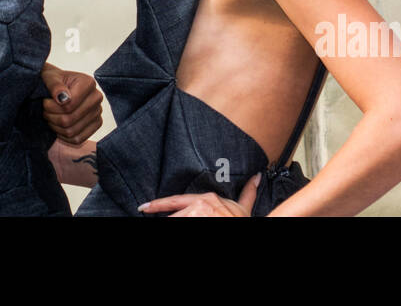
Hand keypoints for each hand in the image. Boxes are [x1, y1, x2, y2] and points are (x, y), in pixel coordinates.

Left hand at [41, 62, 103, 143]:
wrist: (58, 88)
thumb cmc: (53, 82)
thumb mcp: (49, 77)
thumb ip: (54, 85)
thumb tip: (62, 98)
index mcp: (88, 83)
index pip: (69, 105)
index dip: (51, 107)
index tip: (45, 101)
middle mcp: (96, 97)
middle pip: (70, 119)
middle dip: (52, 117)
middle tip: (45, 111)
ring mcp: (97, 112)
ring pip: (72, 131)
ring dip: (56, 127)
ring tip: (50, 117)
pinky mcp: (96, 125)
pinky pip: (78, 139)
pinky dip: (63, 136)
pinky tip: (58, 125)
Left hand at [138, 172, 259, 216]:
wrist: (256, 221)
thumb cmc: (243, 222)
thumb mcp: (243, 207)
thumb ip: (248, 192)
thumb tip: (257, 178)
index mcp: (206, 200)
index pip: (175, 201)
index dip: (157, 205)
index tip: (143, 207)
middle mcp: (199, 207)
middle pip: (173, 216)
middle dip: (165, 219)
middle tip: (148, 214)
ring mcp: (197, 216)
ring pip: (174, 220)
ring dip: (172, 221)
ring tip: (156, 220)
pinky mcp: (197, 222)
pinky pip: (178, 223)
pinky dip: (174, 223)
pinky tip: (163, 222)